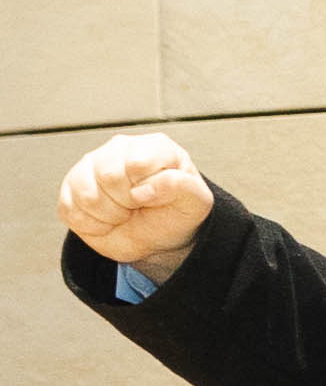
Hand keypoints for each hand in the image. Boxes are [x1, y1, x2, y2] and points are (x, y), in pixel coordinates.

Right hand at [59, 132, 211, 274]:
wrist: (156, 240)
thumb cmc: (175, 215)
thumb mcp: (195, 203)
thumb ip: (180, 186)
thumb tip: (142, 188)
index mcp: (154, 146)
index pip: (137, 163)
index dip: (146, 190)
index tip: (156, 199)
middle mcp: (118, 149)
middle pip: (108, 176)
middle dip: (127, 203)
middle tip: (138, 207)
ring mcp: (89, 166)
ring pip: (87, 194)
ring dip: (110, 215)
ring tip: (124, 213)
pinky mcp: (69, 189)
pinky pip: (71, 210)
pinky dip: (93, 225)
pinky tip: (107, 219)